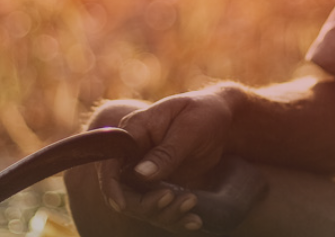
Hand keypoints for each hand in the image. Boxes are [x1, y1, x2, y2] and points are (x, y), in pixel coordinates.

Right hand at [98, 86, 238, 231]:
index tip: (122, 204)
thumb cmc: (205, 114)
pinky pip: (161, 206)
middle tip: (172, 199)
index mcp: (135, 130)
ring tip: (192, 202)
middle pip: (123, 188)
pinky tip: (194, 220)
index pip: (111, 160)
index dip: (111, 185)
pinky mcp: (162, 184)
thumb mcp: (189, 129)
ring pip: (142, 202)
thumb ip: (166, 152)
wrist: (224, 120)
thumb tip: (140, 174)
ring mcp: (147, 170)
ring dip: (164, 212)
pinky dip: (176, 217)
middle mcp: (135, 153)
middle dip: (143, 203)